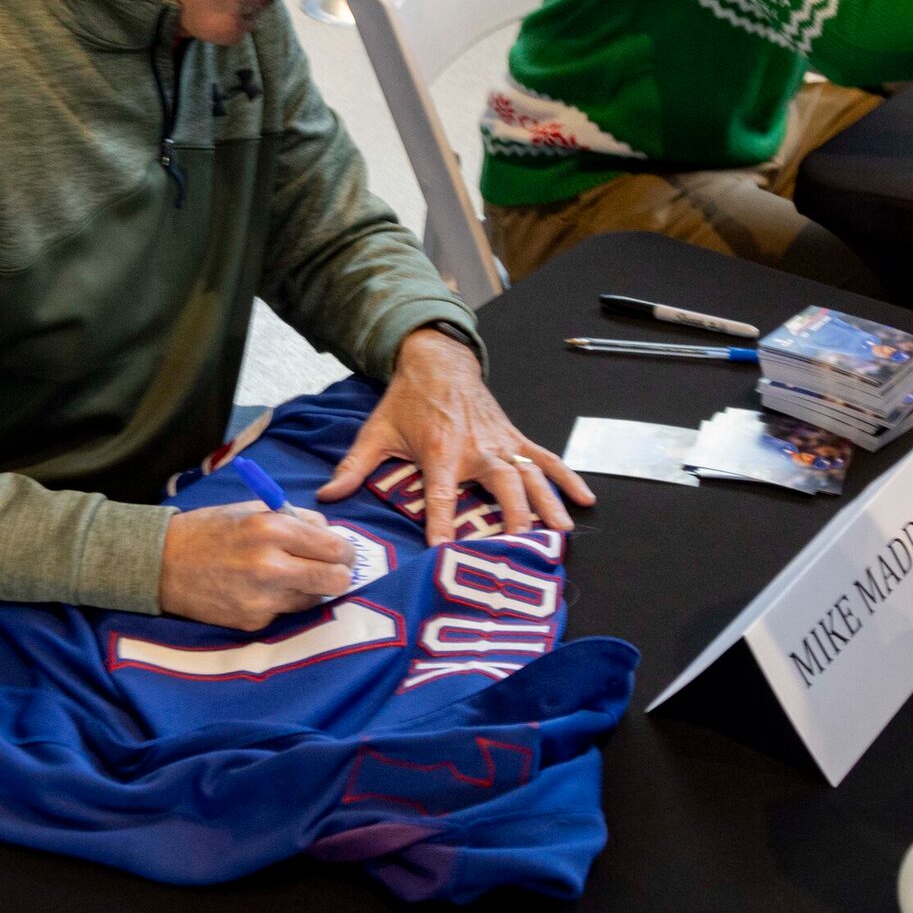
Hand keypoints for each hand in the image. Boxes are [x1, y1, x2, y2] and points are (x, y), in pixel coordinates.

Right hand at [157, 499, 354, 629]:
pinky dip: (284, 602)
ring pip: (316, 599)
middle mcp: (271, 565)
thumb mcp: (252, 511)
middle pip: (336, 580)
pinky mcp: (253, 622)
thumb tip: (331, 535)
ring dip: (311, 589)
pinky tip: (262, 590)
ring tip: (289, 577)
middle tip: (330, 570)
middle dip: (338, 575)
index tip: (341, 553)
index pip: (335, 548)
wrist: (161, 564)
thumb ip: (295, 521)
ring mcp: (263, 598)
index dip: (344, 552)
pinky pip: (288, 612)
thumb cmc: (209, 531)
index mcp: (273, 529)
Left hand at [319, 328, 591, 542]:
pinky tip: (585, 499)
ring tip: (561, 533)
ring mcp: (501, 443)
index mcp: (440, 451)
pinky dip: (567, 477)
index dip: (444, 524)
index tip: (446, 552)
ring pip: (531, 476)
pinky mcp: (515, 437)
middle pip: (502, 487)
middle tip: (523, 549)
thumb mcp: (377, 432)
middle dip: (514, 518)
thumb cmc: (408, 400)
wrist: (438, 360)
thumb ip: (354, 467)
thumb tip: (326, 496)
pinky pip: (546, 458)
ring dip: (548, 504)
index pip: (442, 496)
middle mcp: (477, 448)